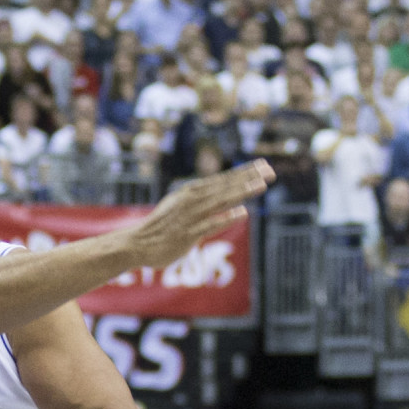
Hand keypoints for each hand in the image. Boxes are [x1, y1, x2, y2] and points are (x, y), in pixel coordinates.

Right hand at [133, 160, 273, 269]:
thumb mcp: (180, 207)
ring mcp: (190, 216)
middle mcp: (192, 200)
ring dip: (241, 192)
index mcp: (192, 192)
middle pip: (226, 187)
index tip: (264, 165)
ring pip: (220, 201)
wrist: (137, 243)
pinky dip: (225, 217)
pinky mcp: (188, 234)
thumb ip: (200, 202)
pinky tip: (241, 212)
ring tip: (261, 186)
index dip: (245, 172)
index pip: (223, 179)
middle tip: (271, 171)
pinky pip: (210, 224)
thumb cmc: (161, 227)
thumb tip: (216, 198)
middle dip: (249, 178)